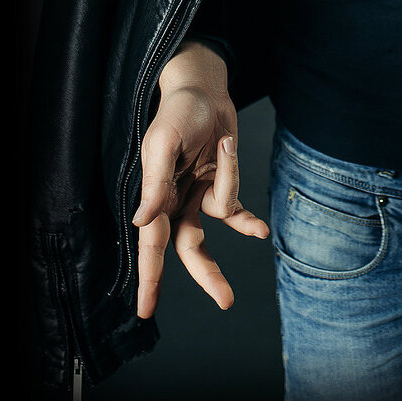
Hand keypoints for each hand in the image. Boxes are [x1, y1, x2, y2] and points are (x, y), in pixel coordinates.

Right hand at [132, 39, 269, 318]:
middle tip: (226, 300)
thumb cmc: (178, 113)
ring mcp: (199, 193)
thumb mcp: (164, 143)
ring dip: (233, 213)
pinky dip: (247, 220)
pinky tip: (260, 231)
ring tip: (243, 202)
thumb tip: (141, 223)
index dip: (149, 277)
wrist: (205, 90)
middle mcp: (176, 200)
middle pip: (188, 248)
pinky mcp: (222, 183)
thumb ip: (156, 184)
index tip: (146, 310)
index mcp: (157, 195)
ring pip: (214, 226)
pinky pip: (234, 209)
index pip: (151, 244)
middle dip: (206, 275)